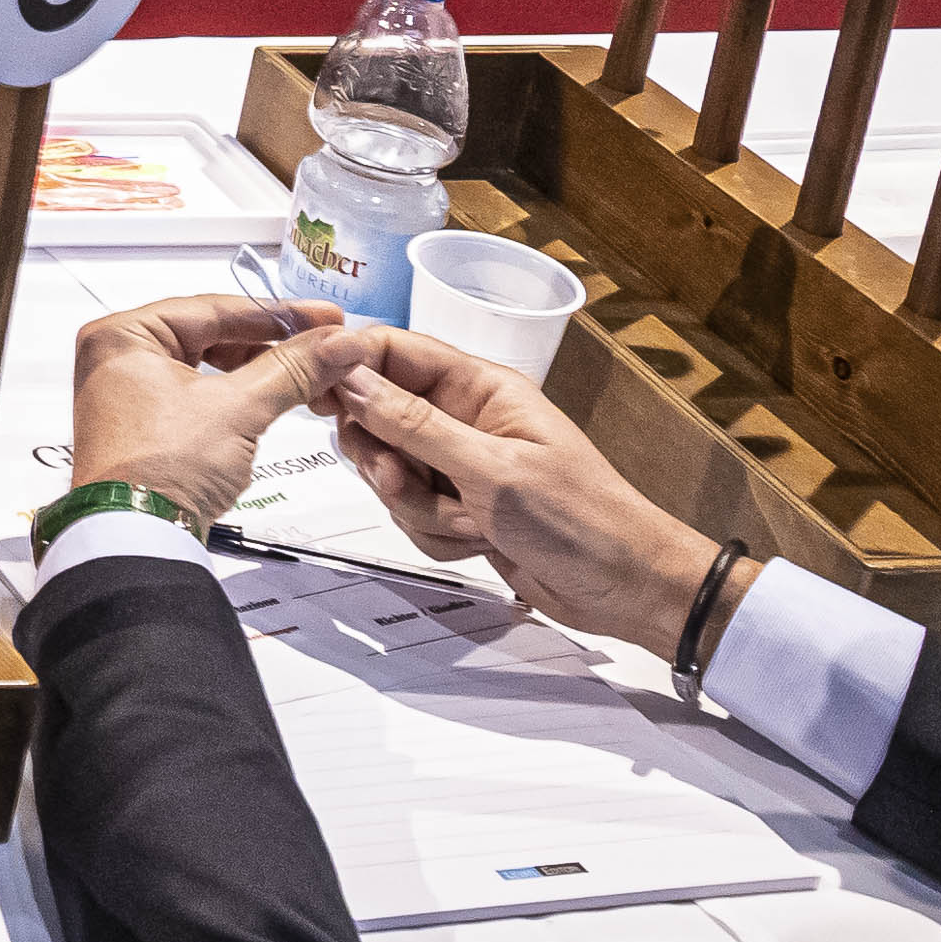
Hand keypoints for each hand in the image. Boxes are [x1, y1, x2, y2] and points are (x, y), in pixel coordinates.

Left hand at [64, 292, 343, 525]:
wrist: (137, 540)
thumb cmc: (164, 469)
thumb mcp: (238, 409)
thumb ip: (292, 370)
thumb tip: (339, 343)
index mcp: (122, 336)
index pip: (212, 308)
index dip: (277, 313)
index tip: (324, 317)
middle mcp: (117, 359)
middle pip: (209, 334)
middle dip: (270, 342)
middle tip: (321, 344)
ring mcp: (129, 395)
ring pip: (207, 366)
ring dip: (258, 370)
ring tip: (306, 373)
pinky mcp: (146, 428)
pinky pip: (199, 396)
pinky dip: (237, 396)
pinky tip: (272, 399)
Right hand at [323, 331, 717, 653]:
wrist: (625, 589)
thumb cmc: (581, 520)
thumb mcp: (492, 470)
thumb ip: (415, 424)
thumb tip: (351, 379)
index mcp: (481, 388)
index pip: (394, 352)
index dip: (348, 366)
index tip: (314, 394)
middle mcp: (464, 418)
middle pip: (377, 417)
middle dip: (385, 459)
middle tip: (402, 480)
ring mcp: (458, 464)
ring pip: (389, 472)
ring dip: (418, 507)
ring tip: (470, 523)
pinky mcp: (458, 506)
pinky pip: (409, 512)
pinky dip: (434, 534)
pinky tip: (478, 543)